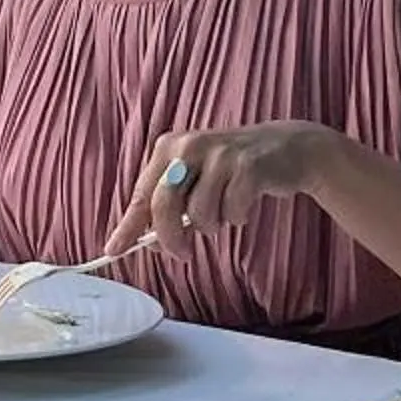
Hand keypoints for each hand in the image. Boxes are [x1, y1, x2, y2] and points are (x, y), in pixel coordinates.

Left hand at [103, 126, 330, 258]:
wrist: (286, 148)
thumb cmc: (232, 170)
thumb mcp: (194, 178)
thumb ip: (170, 205)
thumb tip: (144, 241)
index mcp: (168, 147)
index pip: (142, 194)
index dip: (128, 226)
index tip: (114, 250)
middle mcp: (189, 145)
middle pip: (164, 205)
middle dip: (171, 238)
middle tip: (182, 255)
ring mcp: (219, 154)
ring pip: (200, 214)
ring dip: (212, 225)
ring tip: (224, 212)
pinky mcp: (248, 166)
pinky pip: (232, 213)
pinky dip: (237, 217)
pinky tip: (245, 203)